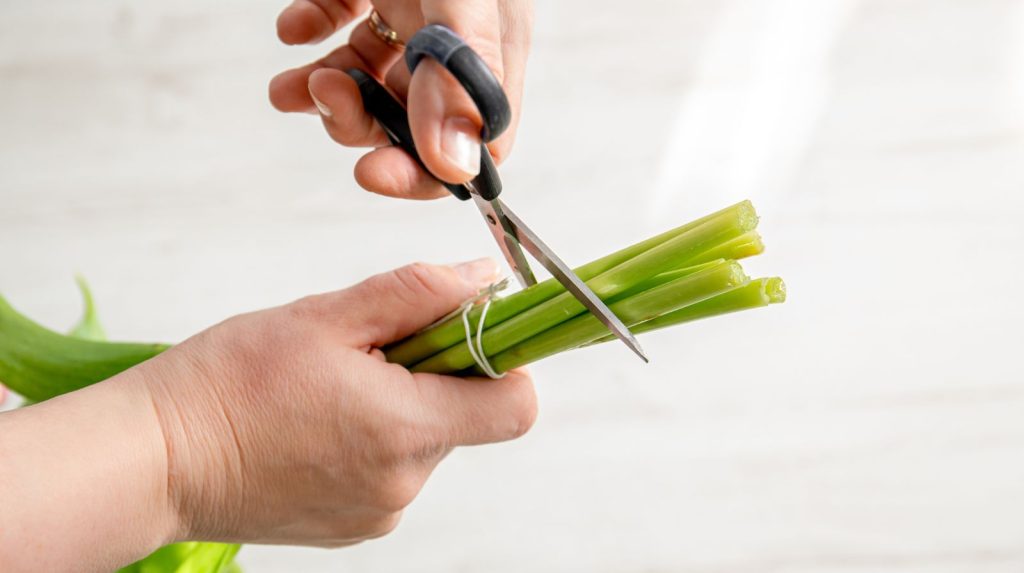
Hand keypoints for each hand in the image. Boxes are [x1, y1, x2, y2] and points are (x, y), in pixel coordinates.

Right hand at [145, 259, 536, 545]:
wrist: (158, 460)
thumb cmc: (228, 384)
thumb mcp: (325, 317)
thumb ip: (415, 294)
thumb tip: (481, 281)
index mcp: (403, 428)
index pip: (514, 406)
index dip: (504, 360)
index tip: (470, 331)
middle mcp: (402, 483)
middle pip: (467, 417)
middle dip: (434, 374)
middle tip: (369, 352)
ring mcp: (380, 512)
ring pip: (428, 441)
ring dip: (400, 406)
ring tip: (332, 390)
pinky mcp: (358, 527)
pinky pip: (394, 471)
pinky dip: (375, 440)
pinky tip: (321, 423)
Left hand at [269, 0, 533, 198]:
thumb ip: (459, 77)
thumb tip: (455, 168)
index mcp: (487, 53)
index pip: (470, 145)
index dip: (422, 173)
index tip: (371, 173)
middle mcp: (450, 41)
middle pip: (410, 119)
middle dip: (360, 122)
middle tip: (325, 96)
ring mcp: (408, 13)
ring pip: (368, 78)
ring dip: (328, 92)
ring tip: (293, 85)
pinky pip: (338, 20)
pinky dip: (311, 31)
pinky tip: (295, 28)